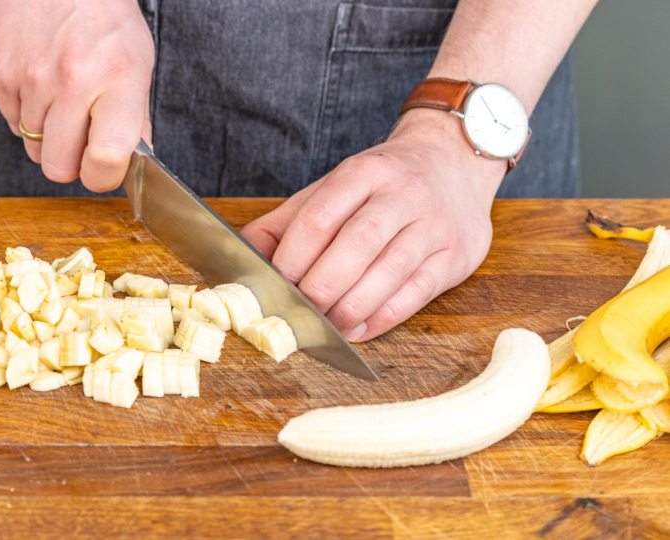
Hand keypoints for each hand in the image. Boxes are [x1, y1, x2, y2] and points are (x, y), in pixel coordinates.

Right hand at [0, 0, 153, 191]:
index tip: (106, 170)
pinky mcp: (0, 73)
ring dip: (50, 137)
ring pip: (34, 149)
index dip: (104, 177)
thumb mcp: (138, 62)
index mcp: (118, 81)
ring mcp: (32, 78)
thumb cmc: (103, 15)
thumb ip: (136, 117)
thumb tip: (135, 159)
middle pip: (59, 168)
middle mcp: (73, 82)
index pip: (105, 159)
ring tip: (63, 101)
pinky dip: (27, 116)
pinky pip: (12, 122)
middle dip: (72, 165)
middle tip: (82, 143)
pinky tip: (42, 87)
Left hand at [241, 108, 506, 341]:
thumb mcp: (333, 188)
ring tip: (326, 328)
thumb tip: (241, 257)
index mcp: (363, 172)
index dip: (293, 258)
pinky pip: (418, 291)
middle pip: (357, 243)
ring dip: (352, 307)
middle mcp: (402, 193)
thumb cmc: (381, 185)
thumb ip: (287, 222)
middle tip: (299, 314)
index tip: (275, 286)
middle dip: (322, 286)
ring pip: (390, 270)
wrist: (452, 162)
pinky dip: (384, 316)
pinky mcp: (455, 254)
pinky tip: (359, 329)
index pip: (320, 217)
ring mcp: (433, 223)